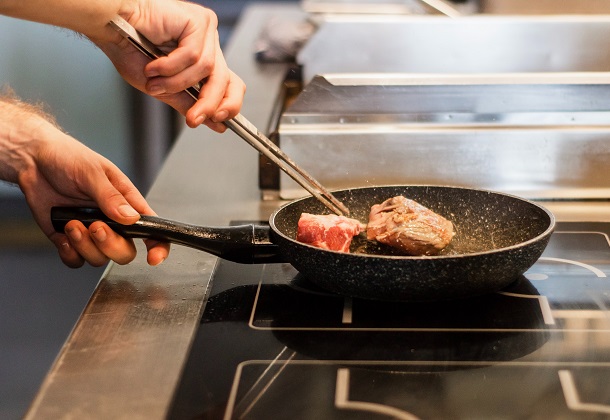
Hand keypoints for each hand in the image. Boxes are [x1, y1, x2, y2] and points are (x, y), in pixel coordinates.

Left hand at [0, 97, 169, 267]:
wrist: (33, 159)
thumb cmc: (68, 157)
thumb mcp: (93, 173)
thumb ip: (111, 197)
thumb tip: (132, 219)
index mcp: (127, 204)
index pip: (152, 229)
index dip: (158, 246)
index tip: (153, 257)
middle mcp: (112, 222)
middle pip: (125, 251)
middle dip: (110, 245)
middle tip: (95, 226)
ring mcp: (91, 233)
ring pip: (99, 258)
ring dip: (85, 245)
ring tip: (71, 224)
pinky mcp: (69, 239)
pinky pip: (76, 260)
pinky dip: (69, 253)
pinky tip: (63, 235)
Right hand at [94, 0, 245, 131]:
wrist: (110, 27)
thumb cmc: (130, 50)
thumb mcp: (163, 89)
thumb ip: (189, 103)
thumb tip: (215, 123)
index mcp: (203, 59)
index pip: (230, 84)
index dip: (229, 104)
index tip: (219, 123)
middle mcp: (208, 45)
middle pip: (226, 80)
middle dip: (209, 103)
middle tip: (194, 119)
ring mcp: (205, 32)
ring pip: (206, 70)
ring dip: (176, 83)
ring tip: (154, 81)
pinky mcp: (198, 21)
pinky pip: (193, 55)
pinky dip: (170, 66)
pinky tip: (153, 65)